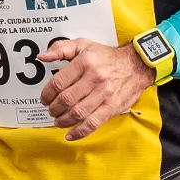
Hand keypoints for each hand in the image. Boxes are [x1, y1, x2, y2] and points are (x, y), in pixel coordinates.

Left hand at [37, 39, 151, 140]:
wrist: (137, 65)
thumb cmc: (108, 57)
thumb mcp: (83, 45)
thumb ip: (60, 48)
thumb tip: (42, 56)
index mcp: (85, 62)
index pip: (58, 82)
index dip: (47, 94)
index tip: (45, 99)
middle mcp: (94, 78)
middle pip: (66, 99)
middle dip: (54, 108)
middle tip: (51, 110)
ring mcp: (104, 94)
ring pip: (77, 113)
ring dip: (63, 120)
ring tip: (58, 120)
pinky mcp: (111, 107)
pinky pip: (92, 123)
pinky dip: (79, 132)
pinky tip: (70, 135)